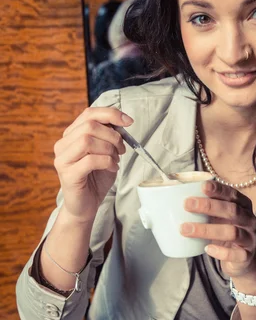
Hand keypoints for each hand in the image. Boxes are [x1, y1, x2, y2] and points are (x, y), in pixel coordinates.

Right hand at [54, 107, 132, 222]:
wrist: (86, 206)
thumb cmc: (96, 178)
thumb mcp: (105, 152)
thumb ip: (109, 136)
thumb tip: (122, 122)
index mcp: (71, 135)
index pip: (89, 114)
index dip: (111, 114)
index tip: (129, 122)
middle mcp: (63, 144)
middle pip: (90, 126)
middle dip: (113, 135)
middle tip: (122, 149)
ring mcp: (63, 159)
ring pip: (88, 140)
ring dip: (109, 149)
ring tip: (115, 160)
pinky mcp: (68, 175)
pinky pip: (90, 160)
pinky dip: (107, 162)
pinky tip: (112, 168)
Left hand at [182, 181, 255, 281]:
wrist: (241, 260)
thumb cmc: (225, 232)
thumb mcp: (218, 217)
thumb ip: (206, 208)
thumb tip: (176, 197)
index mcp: (243, 206)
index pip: (232, 194)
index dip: (219, 190)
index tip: (202, 186)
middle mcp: (249, 220)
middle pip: (232, 210)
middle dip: (209, 206)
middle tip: (187, 204)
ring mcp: (249, 238)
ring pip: (232, 232)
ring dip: (207, 230)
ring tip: (186, 229)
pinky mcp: (247, 255)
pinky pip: (236, 254)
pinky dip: (221, 252)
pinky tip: (207, 249)